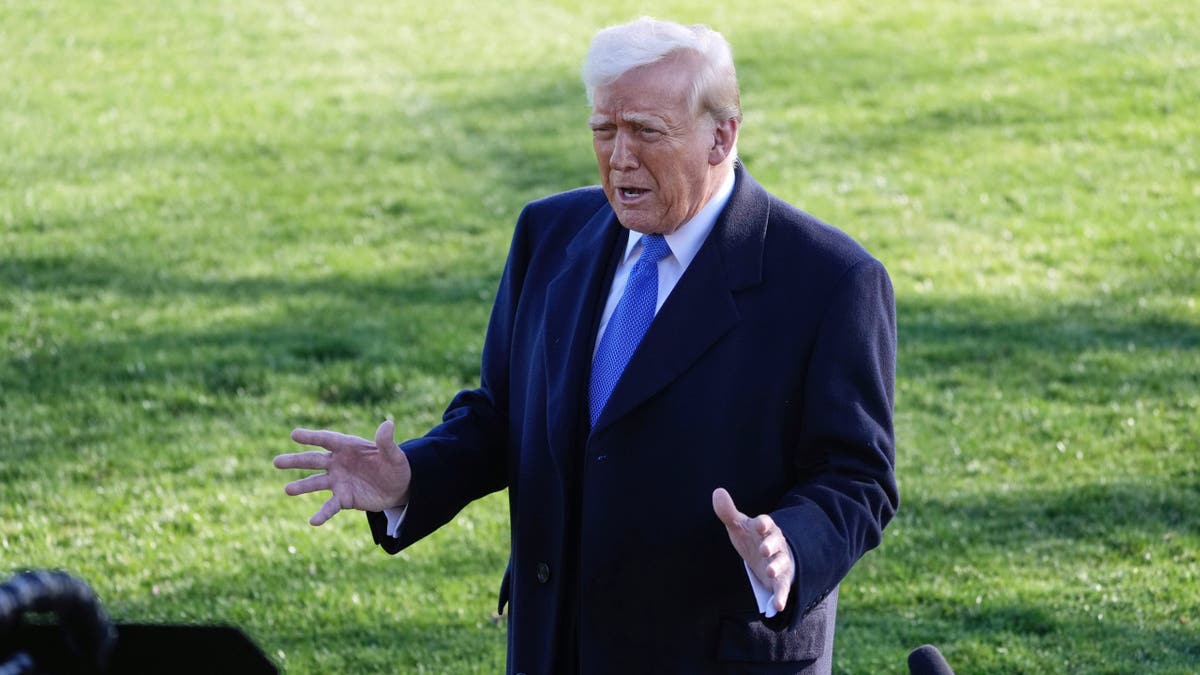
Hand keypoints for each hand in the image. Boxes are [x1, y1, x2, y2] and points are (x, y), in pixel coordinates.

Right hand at [273, 420, 411, 525]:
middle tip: (276, 462)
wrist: (400, 488)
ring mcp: (339, 481)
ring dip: (302, 486)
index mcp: (348, 447)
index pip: (327, 440)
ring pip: (316, 483)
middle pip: (314, 460)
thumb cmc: (396, 466)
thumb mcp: (395, 455)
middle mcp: (339, 463)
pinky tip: (313, 522)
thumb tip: (388, 424)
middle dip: (296, 461)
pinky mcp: (344, 498)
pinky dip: (322, 514)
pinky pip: (330, 506)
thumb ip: (387, 442)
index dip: (311, 437)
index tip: (294, 434)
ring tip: (287, 490)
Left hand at [712, 487, 794, 612]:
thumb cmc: (752, 538)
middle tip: (764, 550)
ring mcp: (780, 562)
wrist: (768, 556)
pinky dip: (781, 596)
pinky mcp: (781, 580)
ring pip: (781, 564)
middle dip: (771, 546)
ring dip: (776, 568)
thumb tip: (717, 491)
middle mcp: (776, 544)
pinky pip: (783, 588)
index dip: (763, 523)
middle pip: (776, 543)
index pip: (766, 523)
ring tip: (770, 573)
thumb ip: (728, 512)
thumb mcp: (739, 526)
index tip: (760, 524)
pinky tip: (777, 607)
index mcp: (765, 528)